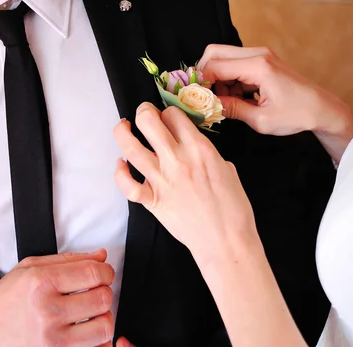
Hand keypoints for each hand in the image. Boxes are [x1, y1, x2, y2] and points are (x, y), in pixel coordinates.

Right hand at [0, 249, 114, 346]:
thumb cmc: (7, 300)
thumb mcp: (31, 268)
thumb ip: (69, 260)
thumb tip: (100, 256)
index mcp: (41, 283)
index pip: (93, 273)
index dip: (106, 272)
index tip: (104, 274)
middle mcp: (48, 311)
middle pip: (102, 298)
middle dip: (104, 292)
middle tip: (95, 292)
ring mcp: (53, 339)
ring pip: (104, 326)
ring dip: (103, 317)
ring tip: (91, 314)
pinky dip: (98, 340)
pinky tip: (87, 332)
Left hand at [113, 103, 258, 264]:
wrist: (226, 241)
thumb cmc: (233, 208)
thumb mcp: (227, 169)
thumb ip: (207, 153)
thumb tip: (194, 149)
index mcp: (199, 148)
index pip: (174, 114)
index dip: (168, 112)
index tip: (167, 117)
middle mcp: (177, 159)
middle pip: (148, 121)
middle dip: (143, 111)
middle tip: (143, 114)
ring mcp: (161, 180)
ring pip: (131, 147)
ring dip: (122, 132)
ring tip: (123, 127)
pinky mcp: (152, 201)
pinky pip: (126, 184)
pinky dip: (119, 172)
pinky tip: (121, 164)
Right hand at [198, 44, 346, 135]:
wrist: (322, 109)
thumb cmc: (297, 115)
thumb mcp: (260, 120)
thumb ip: (231, 110)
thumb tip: (207, 106)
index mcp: (258, 66)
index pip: (214, 66)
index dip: (200, 83)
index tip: (196, 99)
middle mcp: (257, 54)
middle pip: (214, 52)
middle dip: (204, 75)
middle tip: (205, 97)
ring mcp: (260, 55)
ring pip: (222, 57)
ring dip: (216, 79)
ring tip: (225, 102)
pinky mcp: (261, 61)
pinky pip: (234, 64)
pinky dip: (228, 80)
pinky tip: (236, 98)